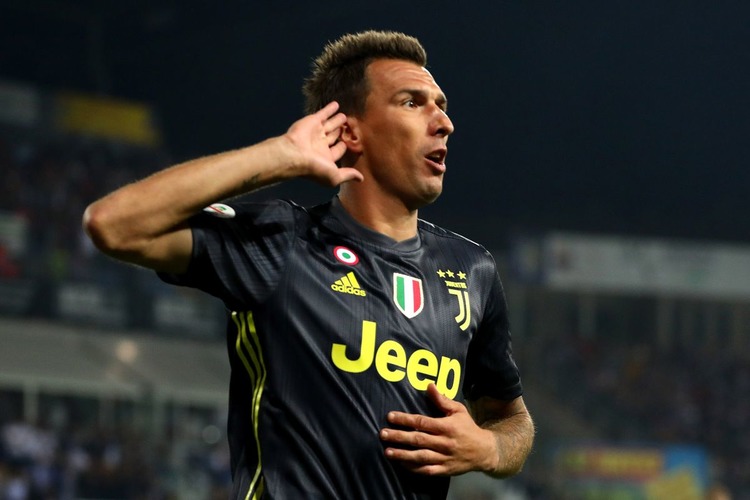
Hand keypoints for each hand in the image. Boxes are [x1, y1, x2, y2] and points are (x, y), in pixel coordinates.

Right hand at [283, 101, 362, 185]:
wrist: (295, 155)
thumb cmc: (315, 167)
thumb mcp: (335, 176)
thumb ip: (348, 175)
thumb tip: (361, 179)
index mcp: (325, 157)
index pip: (337, 151)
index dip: (344, 146)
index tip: (353, 142)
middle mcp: (320, 145)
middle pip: (333, 137)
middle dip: (340, 132)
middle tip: (350, 126)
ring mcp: (316, 132)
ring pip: (329, 125)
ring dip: (336, 121)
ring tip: (345, 116)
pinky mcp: (312, 121)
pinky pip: (322, 113)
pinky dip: (329, 109)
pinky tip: (336, 104)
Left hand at [379, 384, 496, 475]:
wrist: (484, 451)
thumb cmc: (468, 427)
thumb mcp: (458, 410)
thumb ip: (442, 399)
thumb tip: (429, 385)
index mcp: (446, 426)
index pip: (422, 422)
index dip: (405, 419)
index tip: (390, 417)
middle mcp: (444, 443)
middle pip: (418, 439)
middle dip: (399, 436)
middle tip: (383, 434)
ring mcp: (444, 458)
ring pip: (420, 457)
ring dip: (403, 455)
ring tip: (387, 451)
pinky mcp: (444, 470)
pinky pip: (427, 470)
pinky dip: (414, 468)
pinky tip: (401, 464)